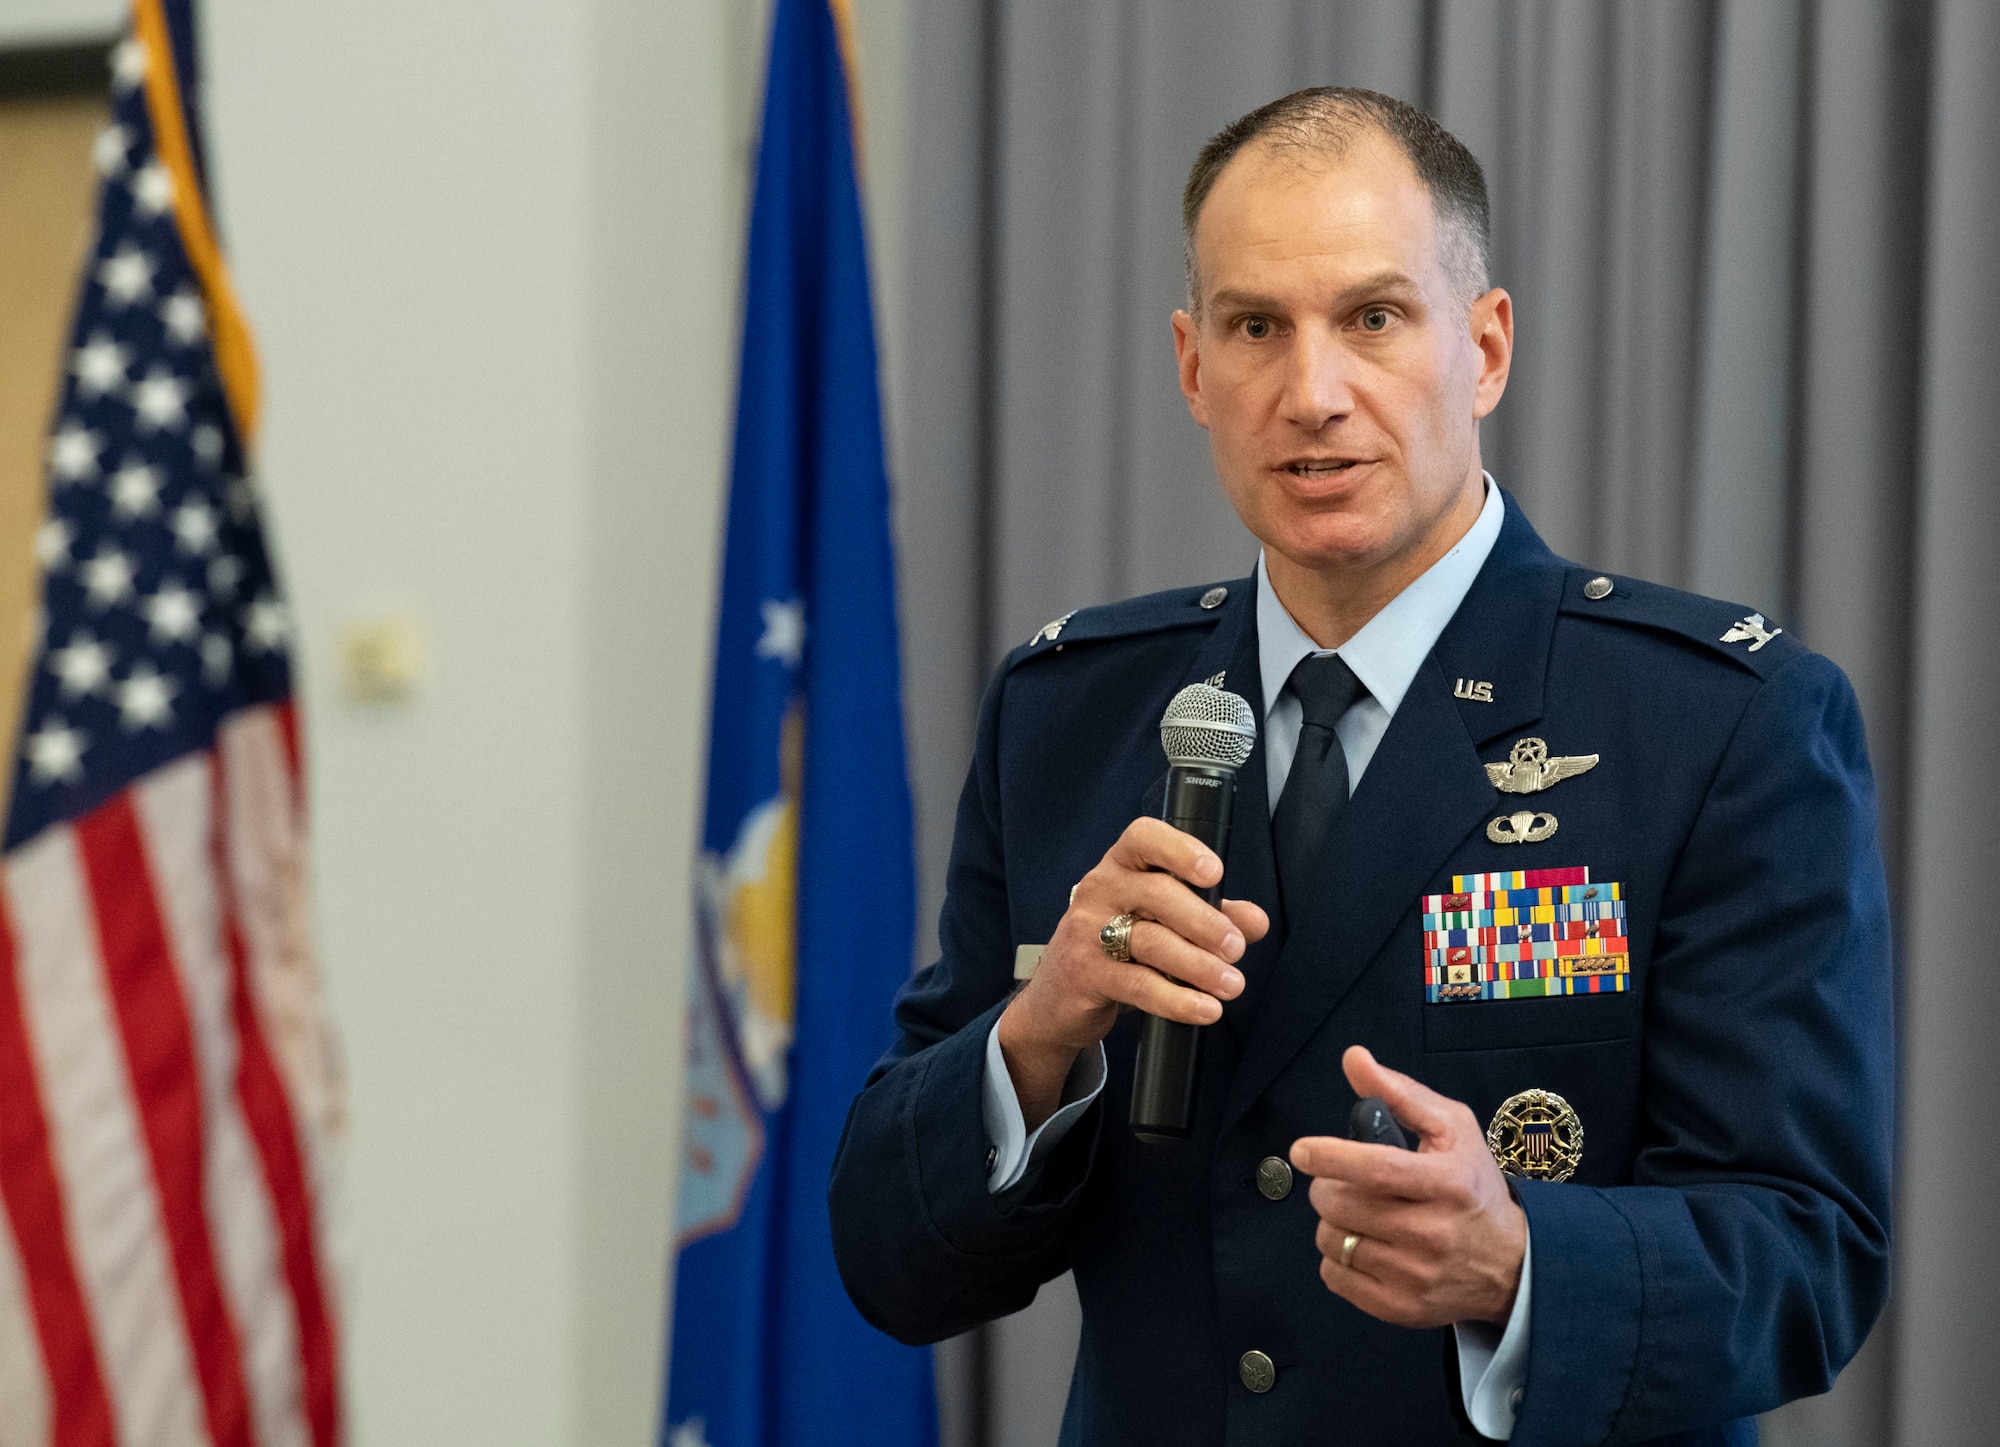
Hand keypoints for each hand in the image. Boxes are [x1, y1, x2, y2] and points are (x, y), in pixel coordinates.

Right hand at [998, 817, 1268, 1127]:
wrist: (1056, 996)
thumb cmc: (1115, 946)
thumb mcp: (1159, 922)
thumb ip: (1210, 913)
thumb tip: (1254, 921)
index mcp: (1120, 865)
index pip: (1144, 838)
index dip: (1181, 850)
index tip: (1214, 873)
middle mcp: (1100, 889)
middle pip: (1157, 894)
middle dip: (1205, 922)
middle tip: (1236, 948)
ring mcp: (1087, 931)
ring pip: (1151, 942)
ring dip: (1200, 965)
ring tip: (1231, 984)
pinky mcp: (1085, 974)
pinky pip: (1138, 984)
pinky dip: (1178, 999)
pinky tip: (1206, 1009)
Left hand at [1291, 1046, 1526, 1327]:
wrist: (1510, 1264)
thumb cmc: (1473, 1185)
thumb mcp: (1452, 1129)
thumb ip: (1400, 1093)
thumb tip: (1354, 1058)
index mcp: (1448, 1182)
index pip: (1377, 1169)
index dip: (1331, 1156)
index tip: (1303, 1150)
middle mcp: (1434, 1232)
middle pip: (1344, 1205)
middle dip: (1328, 1186)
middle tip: (1341, 1182)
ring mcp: (1417, 1276)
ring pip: (1333, 1240)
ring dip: (1331, 1221)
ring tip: (1356, 1213)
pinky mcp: (1402, 1308)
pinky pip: (1335, 1276)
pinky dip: (1335, 1256)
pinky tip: (1361, 1243)